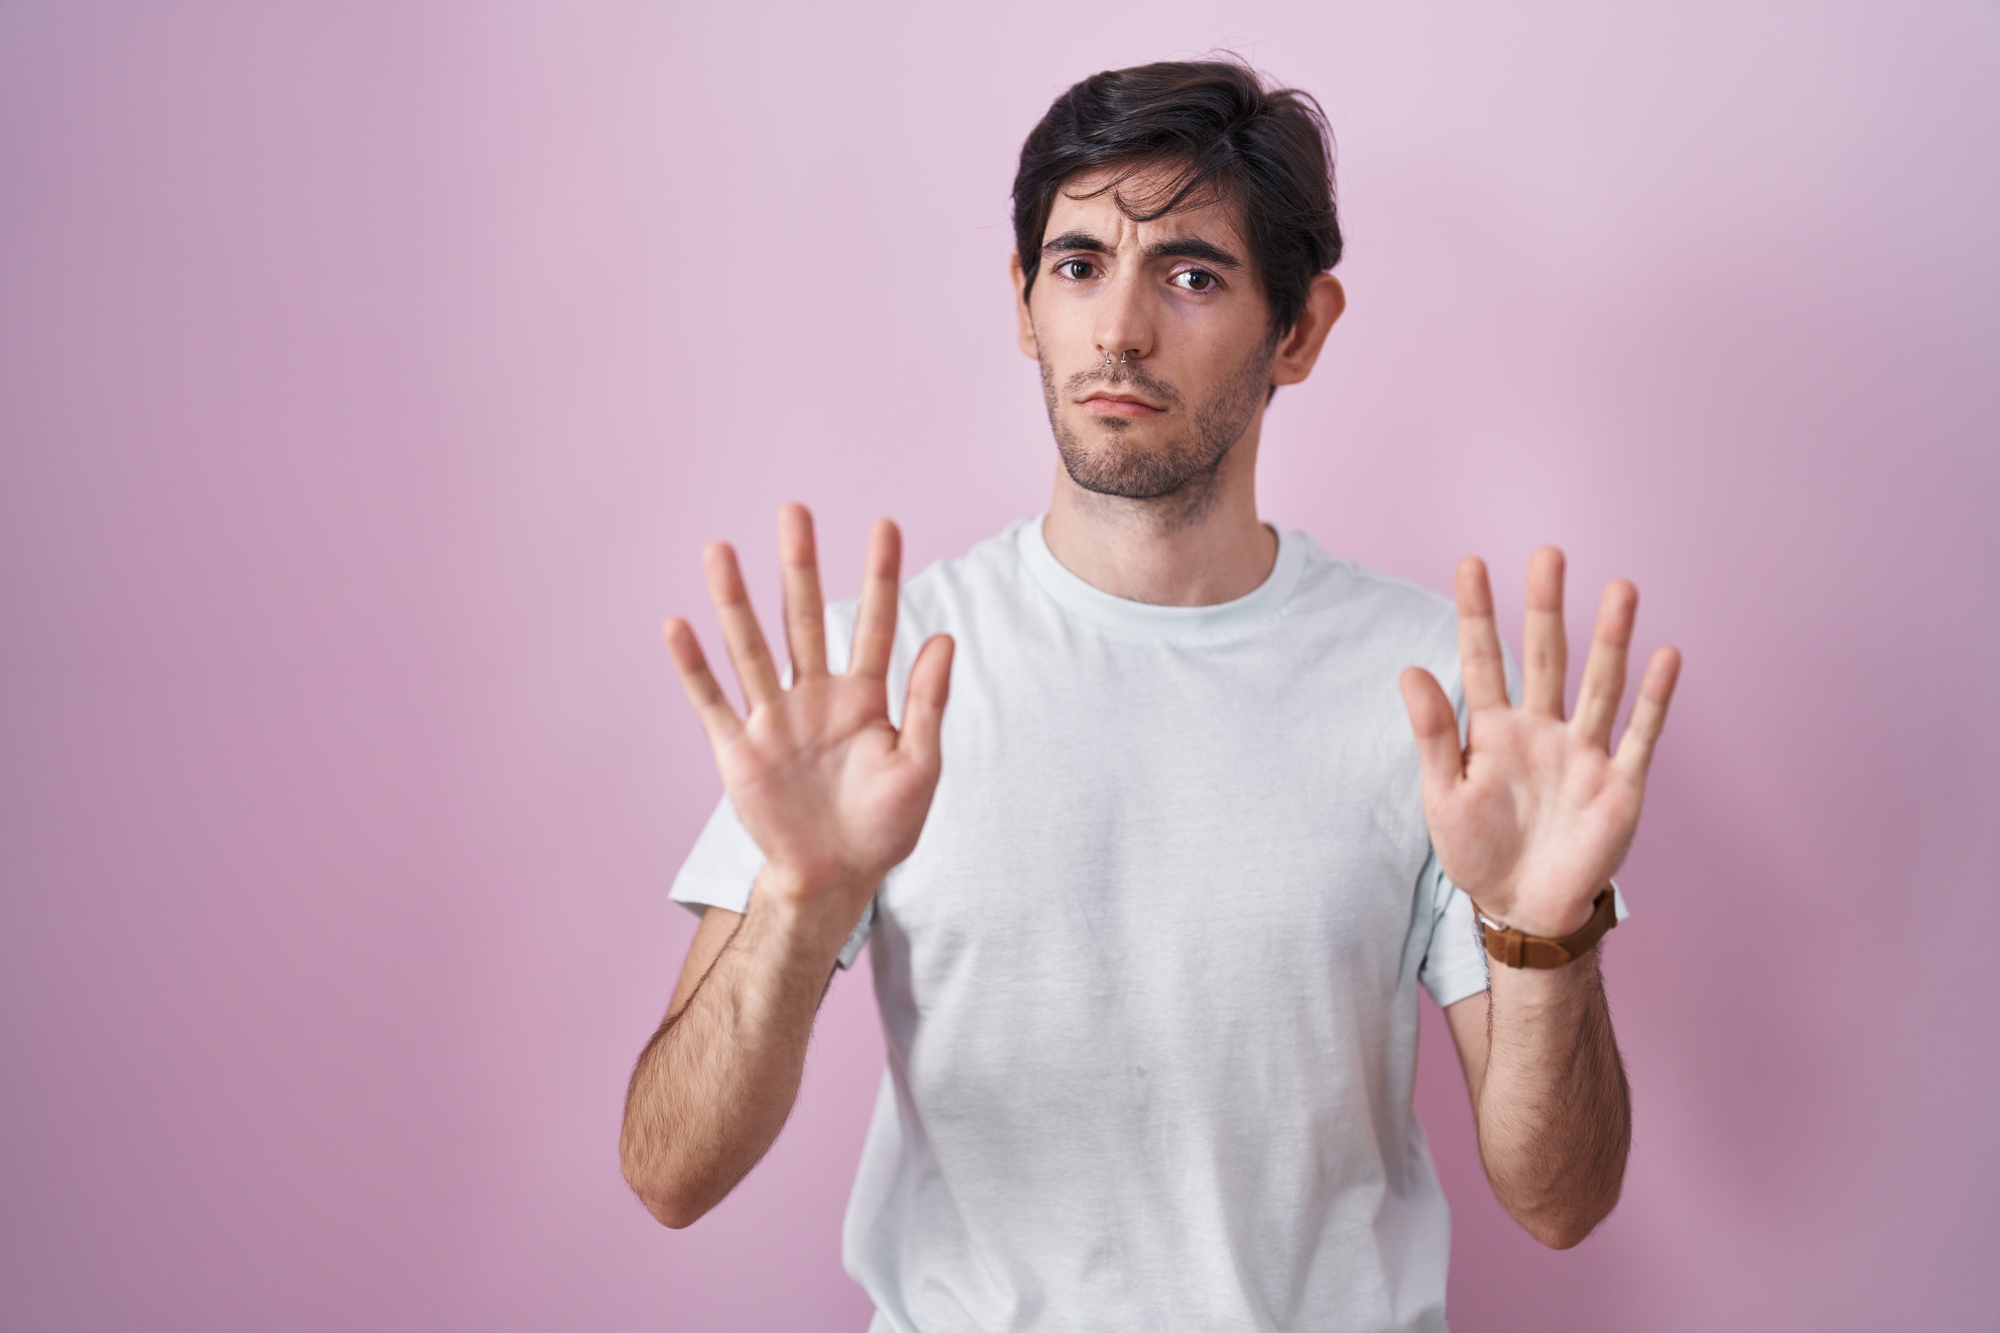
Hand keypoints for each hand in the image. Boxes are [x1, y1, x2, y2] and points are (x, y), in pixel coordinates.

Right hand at [665, 504, 953, 938]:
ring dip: (734, 601)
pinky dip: (694, 667)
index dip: (880, 576)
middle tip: (794, 511)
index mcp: (863, 696)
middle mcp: (815, 696)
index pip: (874, 622)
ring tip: (719, 549)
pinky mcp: (740, 751)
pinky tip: (677, 625)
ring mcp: (774, 720)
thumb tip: (943, 636)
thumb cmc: (884, 825)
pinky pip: (713, 702)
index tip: (885, 524)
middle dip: (800, 565)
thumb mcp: (921, 765)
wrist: (836, 878)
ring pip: (751, 648)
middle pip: (805, 617)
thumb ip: (927, 702)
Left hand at [1400, 549, 1680, 938]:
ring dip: (1610, 640)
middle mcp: (1543, 730)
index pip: (1483, 660)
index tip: (1469, 564)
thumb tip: (1408, 670)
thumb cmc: (1476, 850)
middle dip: (1546, 608)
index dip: (1477, 614)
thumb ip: (1432, 734)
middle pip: (1547, 657)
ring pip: (1599, 685)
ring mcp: (1584, 754)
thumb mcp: (1442, 794)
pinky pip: (1640, 735)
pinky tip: (1665, 655)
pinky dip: (1654, 699)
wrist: (1522, 908)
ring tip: (1619, 588)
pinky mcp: (1619, 785)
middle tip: (1548, 555)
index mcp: (1494, 730)